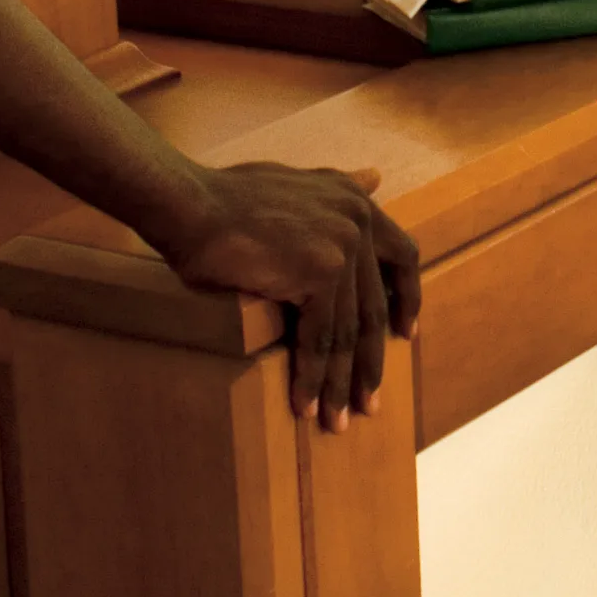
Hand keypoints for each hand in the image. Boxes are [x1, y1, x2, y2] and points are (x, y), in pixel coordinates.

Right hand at [152, 162, 423, 429]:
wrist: (188, 205)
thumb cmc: (226, 200)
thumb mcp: (295, 186)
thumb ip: (336, 192)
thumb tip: (376, 176)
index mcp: (356, 200)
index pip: (402, 255)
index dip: (407, 298)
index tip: (405, 334)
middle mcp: (357, 219)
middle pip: (373, 306)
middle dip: (370, 360)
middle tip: (368, 402)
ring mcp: (343, 245)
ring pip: (347, 331)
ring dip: (338, 382)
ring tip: (335, 420)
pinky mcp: (321, 271)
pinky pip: (320, 339)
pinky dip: (311, 377)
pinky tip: (304, 404)